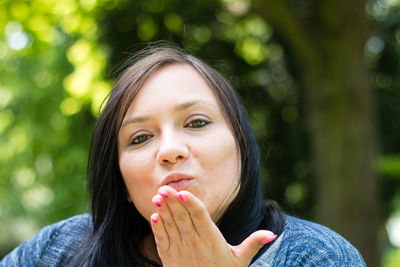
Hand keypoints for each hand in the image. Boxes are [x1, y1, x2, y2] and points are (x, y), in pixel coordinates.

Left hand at [150, 186, 275, 266]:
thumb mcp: (240, 260)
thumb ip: (253, 244)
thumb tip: (272, 233)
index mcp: (211, 240)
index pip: (200, 217)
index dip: (191, 204)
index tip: (183, 192)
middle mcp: (194, 243)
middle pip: (182, 218)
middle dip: (173, 202)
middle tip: (165, 187)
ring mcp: (180, 250)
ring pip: (171, 226)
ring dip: (163, 210)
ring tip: (158, 196)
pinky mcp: (169, 258)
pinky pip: (162, 240)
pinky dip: (157, 228)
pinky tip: (154, 216)